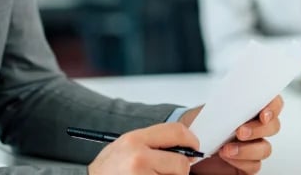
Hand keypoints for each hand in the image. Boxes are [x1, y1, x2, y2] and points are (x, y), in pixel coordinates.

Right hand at [87, 122, 201, 174]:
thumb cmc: (107, 171)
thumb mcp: (125, 147)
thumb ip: (152, 143)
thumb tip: (184, 147)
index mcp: (134, 140)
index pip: (176, 131)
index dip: (191, 140)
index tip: (193, 148)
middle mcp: (138, 158)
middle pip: (181, 163)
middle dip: (178, 170)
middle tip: (164, 171)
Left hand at [180, 95, 282, 173]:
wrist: (188, 144)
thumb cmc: (200, 124)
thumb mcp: (209, 110)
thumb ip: (225, 104)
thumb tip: (232, 100)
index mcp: (249, 108)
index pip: (271, 102)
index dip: (272, 107)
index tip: (263, 114)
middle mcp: (255, 127)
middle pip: (273, 126)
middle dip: (258, 129)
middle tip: (240, 132)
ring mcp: (252, 146)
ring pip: (265, 148)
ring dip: (247, 149)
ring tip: (226, 149)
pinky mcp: (247, 164)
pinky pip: (254, 165)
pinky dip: (241, 161)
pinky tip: (227, 156)